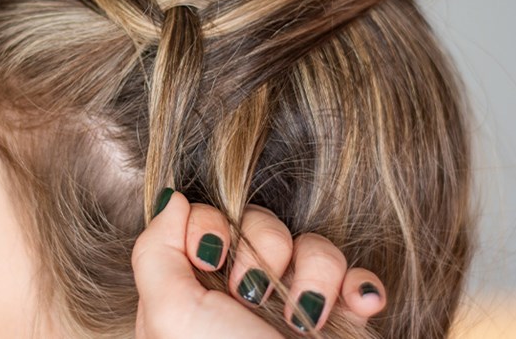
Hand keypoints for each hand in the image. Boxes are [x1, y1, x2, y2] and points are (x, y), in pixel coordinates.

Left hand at [131, 189, 385, 337]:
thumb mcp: (170, 317)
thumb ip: (156, 251)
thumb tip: (172, 197)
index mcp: (193, 293)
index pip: (203, 218)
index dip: (210, 224)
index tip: (211, 256)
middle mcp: (241, 296)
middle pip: (258, 225)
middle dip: (262, 249)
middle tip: (254, 293)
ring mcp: (292, 306)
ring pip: (311, 245)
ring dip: (315, 273)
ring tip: (306, 319)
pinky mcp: (338, 319)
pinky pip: (355, 275)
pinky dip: (359, 288)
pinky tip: (355, 308)